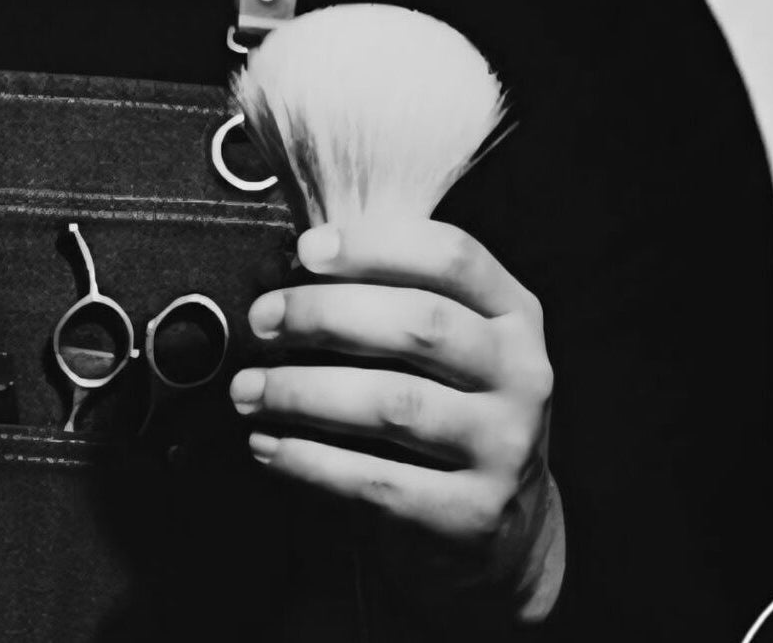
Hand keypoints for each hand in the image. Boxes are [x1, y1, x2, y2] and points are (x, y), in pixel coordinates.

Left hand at [235, 220, 565, 619]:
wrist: (502, 527)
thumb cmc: (447, 410)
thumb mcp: (446, 348)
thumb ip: (388, 299)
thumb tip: (284, 268)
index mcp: (515, 315)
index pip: (453, 257)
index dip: (376, 246)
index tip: (304, 250)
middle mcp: (524, 375)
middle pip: (421, 324)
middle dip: (325, 315)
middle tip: (261, 320)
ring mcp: (506, 447)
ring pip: (394, 403)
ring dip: (304, 391)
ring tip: (248, 390)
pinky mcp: (474, 513)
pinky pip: (378, 481)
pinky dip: (310, 460)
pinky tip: (267, 445)